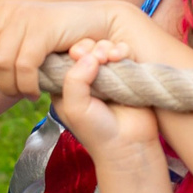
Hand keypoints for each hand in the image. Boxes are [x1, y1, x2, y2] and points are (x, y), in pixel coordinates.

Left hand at [0, 0, 136, 96]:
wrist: (97, 28)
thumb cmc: (53, 48)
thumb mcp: (12, 60)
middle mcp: (3, 11)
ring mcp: (23, 17)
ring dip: (8, 89)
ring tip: (21, 93)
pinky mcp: (43, 27)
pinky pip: (24, 65)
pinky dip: (27, 87)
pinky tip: (35, 93)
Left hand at [53, 39, 161, 163]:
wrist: (129, 144)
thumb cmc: (97, 131)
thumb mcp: (74, 108)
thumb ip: (74, 80)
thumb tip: (91, 56)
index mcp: (67, 86)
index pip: (63, 58)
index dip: (71, 51)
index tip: (76, 54)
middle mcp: (87, 78)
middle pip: (85, 49)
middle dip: (90, 48)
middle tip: (97, 57)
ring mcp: (108, 75)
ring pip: (105, 48)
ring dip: (106, 47)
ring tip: (109, 57)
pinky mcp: (128, 75)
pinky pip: (124, 54)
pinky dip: (123, 50)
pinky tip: (120, 56)